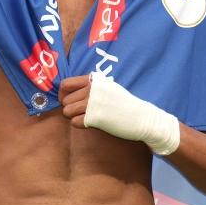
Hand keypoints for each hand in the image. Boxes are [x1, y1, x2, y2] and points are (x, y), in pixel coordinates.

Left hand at [59, 73, 180, 154]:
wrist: (142, 118)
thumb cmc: (123, 104)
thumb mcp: (107, 88)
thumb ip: (90, 87)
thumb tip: (66, 94)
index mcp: (94, 80)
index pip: (65, 84)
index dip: (63, 95)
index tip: (68, 101)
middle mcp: (92, 89)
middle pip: (65, 100)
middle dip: (71, 108)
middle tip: (83, 112)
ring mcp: (92, 103)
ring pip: (67, 111)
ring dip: (74, 117)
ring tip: (88, 117)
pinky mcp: (94, 118)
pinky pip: (74, 122)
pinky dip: (81, 125)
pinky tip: (92, 124)